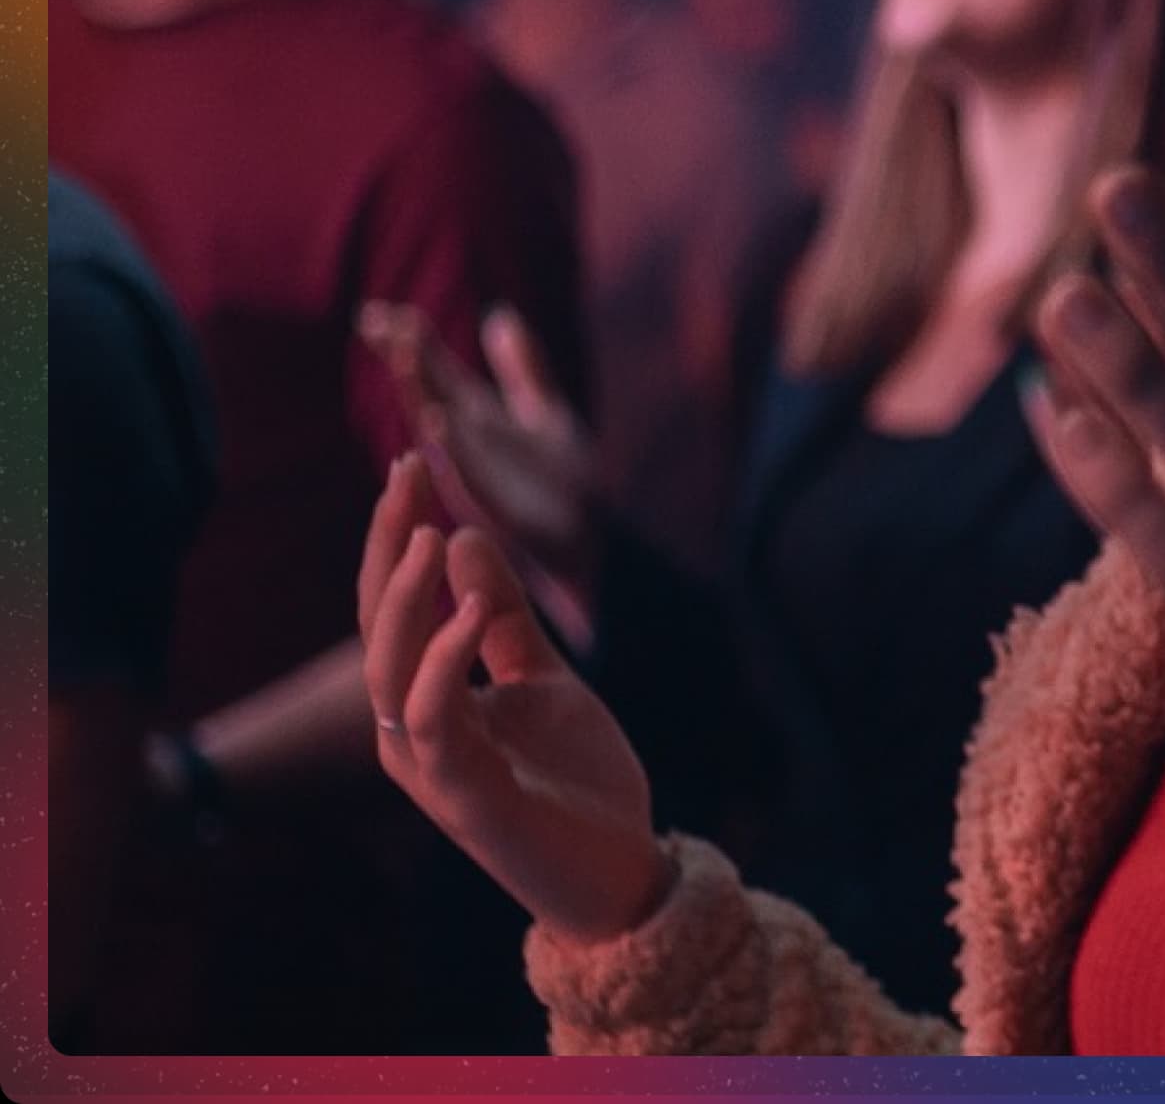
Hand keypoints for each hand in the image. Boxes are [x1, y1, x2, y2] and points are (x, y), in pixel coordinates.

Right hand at [358, 452, 670, 942]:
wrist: (617, 870)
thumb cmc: (573, 779)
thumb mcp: (544, 678)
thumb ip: (503, 619)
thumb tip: (462, 535)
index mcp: (425, 700)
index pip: (394, 606)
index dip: (396, 537)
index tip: (411, 465)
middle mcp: (410, 731)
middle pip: (377, 627)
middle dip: (387, 549)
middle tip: (407, 475)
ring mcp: (432, 767)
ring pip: (389, 672)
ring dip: (406, 601)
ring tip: (428, 534)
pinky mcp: (466, 798)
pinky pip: (434, 724)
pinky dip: (444, 666)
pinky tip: (467, 615)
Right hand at [362, 302, 595, 593]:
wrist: (592, 544)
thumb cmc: (561, 483)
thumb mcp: (543, 411)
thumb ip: (521, 367)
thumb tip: (499, 315)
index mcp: (476, 421)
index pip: (435, 372)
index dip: (408, 341)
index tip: (375, 310)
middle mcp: (468, 447)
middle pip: (428, 393)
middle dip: (403, 359)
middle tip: (375, 321)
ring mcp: (479, 477)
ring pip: (441, 430)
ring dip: (421, 393)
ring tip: (405, 353)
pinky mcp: (502, 509)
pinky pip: (471, 477)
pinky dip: (453, 450)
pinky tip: (438, 422)